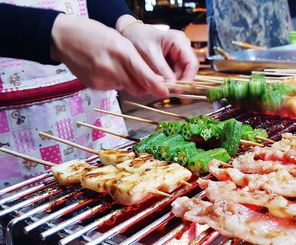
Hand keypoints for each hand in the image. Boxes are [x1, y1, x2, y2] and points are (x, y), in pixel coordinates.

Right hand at [51, 14, 167, 97]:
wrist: (62, 37)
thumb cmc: (93, 34)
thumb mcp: (119, 40)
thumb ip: (135, 59)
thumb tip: (152, 79)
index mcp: (122, 52)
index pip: (146, 76)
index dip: (158, 87)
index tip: (166, 92)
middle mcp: (113, 67)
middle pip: (138, 87)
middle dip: (146, 86)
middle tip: (148, 81)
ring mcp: (102, 78)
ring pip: (127, 88)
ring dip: (130, 83)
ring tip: (120, 67)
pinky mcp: (94, 85)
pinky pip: (114, 88)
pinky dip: (116, 82)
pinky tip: (107, 70)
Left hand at [117, 15, 198, 81]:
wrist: (129, 33)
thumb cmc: (137, 38)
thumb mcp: (149, 55)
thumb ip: (161, 71)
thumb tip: (172, 87)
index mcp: (179, 41)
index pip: (192, 63)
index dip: (188, 78)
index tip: (178, 90)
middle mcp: (182, 47)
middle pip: (187, 70)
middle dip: (177, 81)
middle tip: (164, 89)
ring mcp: (178, 53)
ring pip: (180, 73)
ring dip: (171, 80)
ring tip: (157, 83)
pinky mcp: (172, 59)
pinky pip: (173, 73)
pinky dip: (166, 78)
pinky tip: (157, 79)